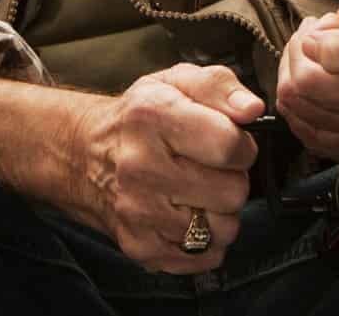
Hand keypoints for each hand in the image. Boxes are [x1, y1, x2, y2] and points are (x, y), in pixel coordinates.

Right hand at [72, 63, 263, 274]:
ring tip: (200, 192)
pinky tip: (189, 215)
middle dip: (232, 179)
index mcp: (152, 117)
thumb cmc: (142, 117)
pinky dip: (207, 240)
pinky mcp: (139, 247)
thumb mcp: (177, 81)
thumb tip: (253, 109)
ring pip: (222, 229)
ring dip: (220, 212)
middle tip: (210, 168)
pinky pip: (205, 257)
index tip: (229, 142)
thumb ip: (221, 87)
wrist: (85, 155)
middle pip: (232, 192)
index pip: (229, 146)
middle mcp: (140, 167)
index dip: (242, 145)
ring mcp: (137, 211)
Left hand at [275, 0, 338, 159]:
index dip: (316, 38)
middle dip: (299, 50)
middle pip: (307, 82)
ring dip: (290, 70)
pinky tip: (304, 78)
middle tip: (312, 34)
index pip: (334, 55)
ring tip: (308, 52)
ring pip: (296, 102)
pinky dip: (294, 99)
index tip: (319, 27)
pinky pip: (299, 126)